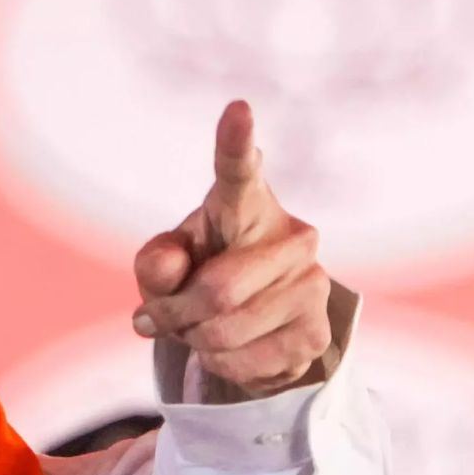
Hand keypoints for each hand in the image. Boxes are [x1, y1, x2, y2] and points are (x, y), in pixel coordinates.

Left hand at [131, 100, 331, 396]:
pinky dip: (219, 366)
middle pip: (216, 291)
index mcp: (246, 205)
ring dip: (193, 341)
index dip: (236, 143)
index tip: (237, 109)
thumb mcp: (164, 266)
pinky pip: (244, 363)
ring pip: (225, 330)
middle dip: (174, 316)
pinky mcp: (317, 332)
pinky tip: (228, 349)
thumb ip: (156, 262)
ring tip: (197, 330)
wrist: (251, 328)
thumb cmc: (200, 276)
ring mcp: (313, 284)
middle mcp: (291, 236)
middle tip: (158, 320)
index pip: (239, 172)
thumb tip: (171, 270)